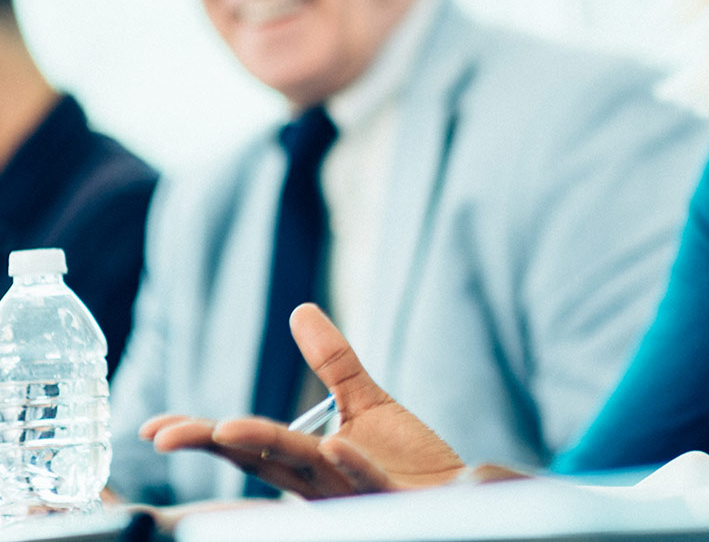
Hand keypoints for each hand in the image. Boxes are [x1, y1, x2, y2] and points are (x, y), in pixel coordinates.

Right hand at [141, 303, 469, 497]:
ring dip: (265, 447)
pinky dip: (350, 467)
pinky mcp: (392, 497)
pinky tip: (333, 448)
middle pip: (259, 458)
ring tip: (227, 427)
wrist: (456, 494)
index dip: (202, 436)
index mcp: (307, 461)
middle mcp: (320, 482)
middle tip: (165, 434)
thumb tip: (300, 310)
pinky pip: (367, 483)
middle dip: (213, 443)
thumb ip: (333, 361)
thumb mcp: (366, 402)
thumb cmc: (404, 459)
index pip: (246, 447)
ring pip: (304, 470)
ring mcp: (352, 492)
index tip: (153, 427)